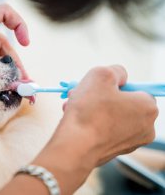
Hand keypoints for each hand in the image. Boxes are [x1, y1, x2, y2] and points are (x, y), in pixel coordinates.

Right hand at [14, 65, 158, 194]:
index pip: (135, 88)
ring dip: (92, 109)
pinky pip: (104, 130)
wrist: (75, 147)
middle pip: (122, 103)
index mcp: (148, 107)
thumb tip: (119, 77)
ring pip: (110, 116)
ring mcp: (130, 142)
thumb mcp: (101, 75)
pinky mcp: (115, 151)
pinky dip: (91, 123)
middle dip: (100, 97)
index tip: (99, 86)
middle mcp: (145, 127)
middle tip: (82, 93)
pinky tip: (77, 120)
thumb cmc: (89, 112)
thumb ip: (115, 70)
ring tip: (73, 106)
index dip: (115, 85)